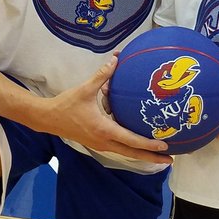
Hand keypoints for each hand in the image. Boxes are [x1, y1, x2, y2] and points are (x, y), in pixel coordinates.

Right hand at [47, 56, 171, 164]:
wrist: (49, 119)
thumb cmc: (67, 104)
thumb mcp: (85, 89)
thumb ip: (102, 75)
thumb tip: (116, 59)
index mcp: (104, 129)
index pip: (131, 140)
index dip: (149, 144)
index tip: (164, 146)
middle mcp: (104, 141)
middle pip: (133, 154)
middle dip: (152, 158)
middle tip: (170, 160)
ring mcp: (101, 145)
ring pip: (126, 153)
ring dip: (143, 155)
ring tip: (160, 156)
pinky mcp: (98, 143)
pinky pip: (119, 148)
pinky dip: (132, 149)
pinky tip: (140, 145)